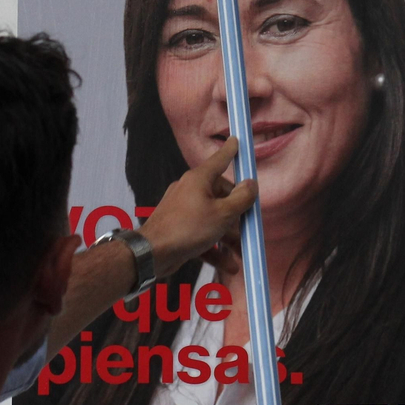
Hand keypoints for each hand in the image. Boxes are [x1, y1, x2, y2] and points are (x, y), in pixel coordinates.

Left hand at [139, 137, 256, 279]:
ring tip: (242, 253)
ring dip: (229, 237)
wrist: (153, 253)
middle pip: (221, 196)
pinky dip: (215, 247)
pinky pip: (202, 233)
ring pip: (214, 218)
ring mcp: (183, 209)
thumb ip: (241, 199)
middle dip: (238, 215)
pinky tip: (229, 264)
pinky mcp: (179, 228)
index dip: (230, 151)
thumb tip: (251, 184)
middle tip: (250, 228)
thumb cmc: (187, 228)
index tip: (236, 140)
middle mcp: (190, 190)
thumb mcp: (222, 214)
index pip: (220, 160)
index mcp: (199, 179)